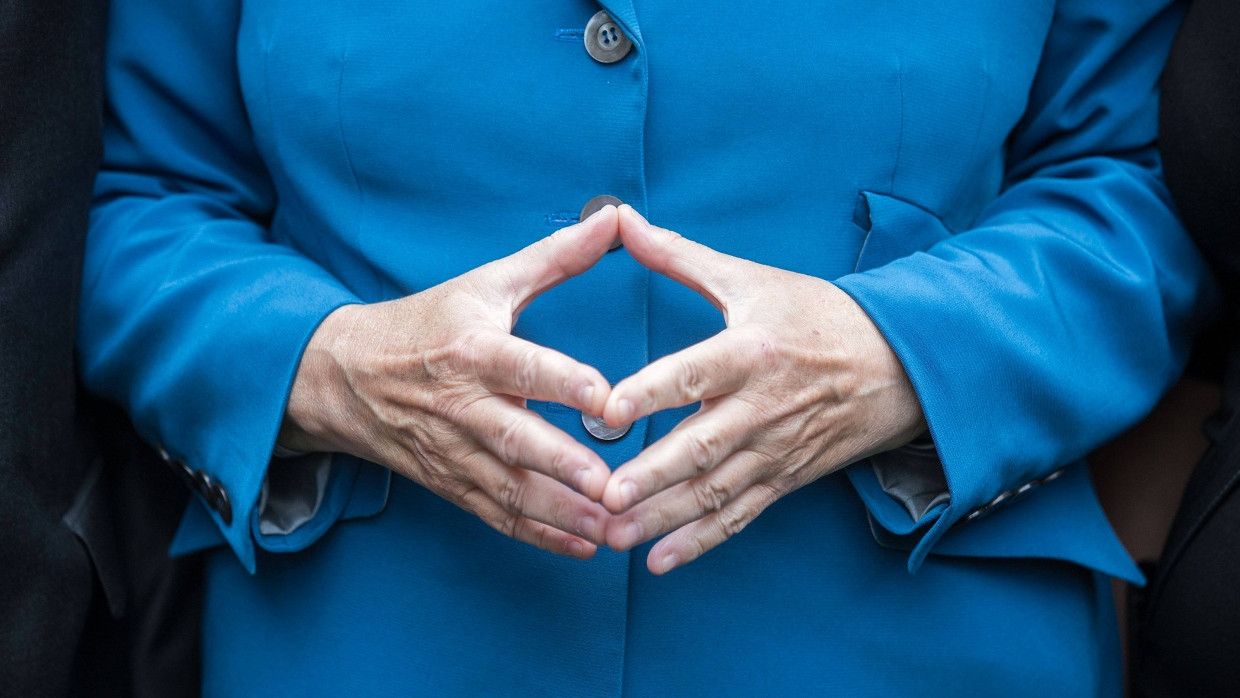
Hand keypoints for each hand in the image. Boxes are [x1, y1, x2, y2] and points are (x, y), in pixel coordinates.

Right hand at [279, 207, 620, 558]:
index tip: (608, 399)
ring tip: (613, 528)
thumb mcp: (486, 282)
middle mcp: (460, 405)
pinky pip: (495, 515)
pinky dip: (538, 535)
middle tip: (613, 485)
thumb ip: (556, 256)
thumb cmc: (427, 323)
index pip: (523, 366)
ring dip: (560, 513)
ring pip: (508, 488)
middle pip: (514, 439)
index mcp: (472, 349)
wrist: (343, 374)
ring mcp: (452, 450)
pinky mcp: (450, 482)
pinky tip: (583, 546)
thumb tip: (616, 217)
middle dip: (563, 466)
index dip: (564, 382)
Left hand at [600, 206, 926, 572]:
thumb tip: (619, 219)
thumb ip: (678, 256)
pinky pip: (739, 517)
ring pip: (713, 491)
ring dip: (663, 517)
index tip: (609, 410)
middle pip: (700, 446)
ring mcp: (774, 449)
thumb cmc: (817, 316)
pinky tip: (660, 562)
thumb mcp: (751, 279)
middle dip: (650, 476)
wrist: (900, 364)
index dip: (651, 391)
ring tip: (614, 535)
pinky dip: (701, 542)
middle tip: (603, 496)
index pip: (693, 372)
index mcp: (750, 351)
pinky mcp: (784, 478)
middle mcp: (762, 406)